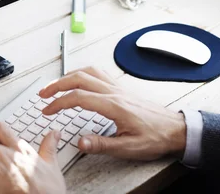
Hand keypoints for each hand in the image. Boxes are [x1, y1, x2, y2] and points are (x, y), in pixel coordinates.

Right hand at [38, 67, 186, 160]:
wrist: (176, 129)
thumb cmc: (155, 137)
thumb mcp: (129, 147)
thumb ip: (102, 144)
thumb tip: (79, 142)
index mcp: (113, 105)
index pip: (78, 97)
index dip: (58, 103)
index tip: (47, 110)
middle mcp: (114, 92)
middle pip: (79, 78)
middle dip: (57, 84)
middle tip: (43, 94)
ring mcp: (118, 87)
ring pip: (88, 72)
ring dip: (68, 76)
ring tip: (55, 85)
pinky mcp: (121, 88)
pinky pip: (98, 73)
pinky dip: (83, 73)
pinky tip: (79, 79)